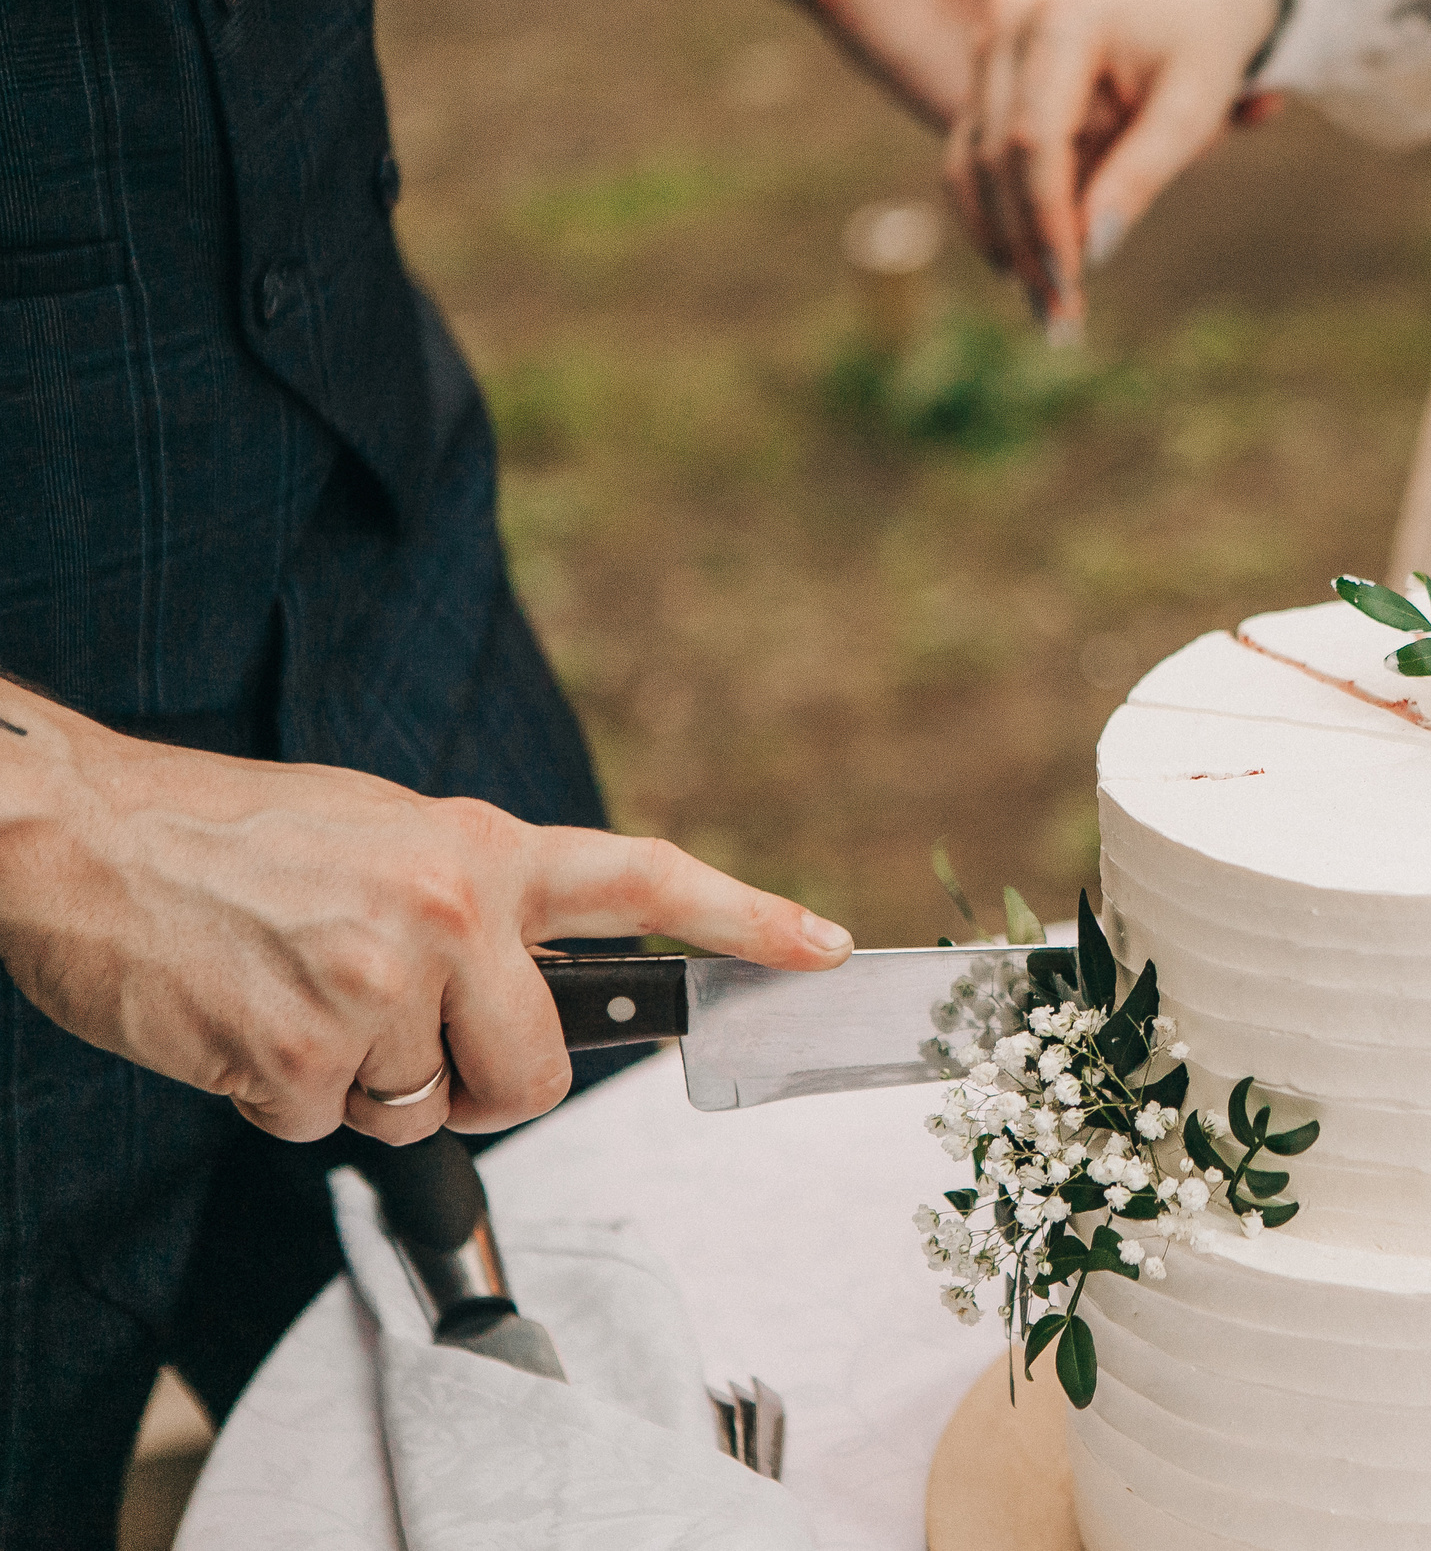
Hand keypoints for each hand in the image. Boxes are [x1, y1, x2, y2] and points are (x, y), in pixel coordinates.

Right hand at [0, 686, 851, 1145]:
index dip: (743, 918)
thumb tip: (531, 975)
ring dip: (361, 1086)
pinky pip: (324, 1128)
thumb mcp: (383, 836)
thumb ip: (473, 900)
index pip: (641, 881)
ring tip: (292, 995)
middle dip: (481, 1086)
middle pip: (537, 1073)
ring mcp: (376, 984)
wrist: (78, 833)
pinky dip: (279, 1100)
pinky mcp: (296, 1054)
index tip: (822, 949)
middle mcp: (449, 910)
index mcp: (480, 850)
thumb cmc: (234, 841)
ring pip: (427, 1110)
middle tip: (399, 1038)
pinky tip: (239, 1021)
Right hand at [946, 0, 1282, 339]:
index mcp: (1065, 18)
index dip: (1047, 222)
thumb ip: (1141, 175)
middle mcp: (1009, 22)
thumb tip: (1091, 253)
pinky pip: (972, 161)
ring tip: (1046, 308)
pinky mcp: (983, 82)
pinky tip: (1027, 270)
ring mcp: (988, 49)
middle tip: (1058, 321)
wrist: (1192, 3)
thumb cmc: (1201, 55)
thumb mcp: (1191, 112)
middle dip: (1025, 245)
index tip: (1071, 288)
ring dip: (1003, 242)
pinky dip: (997, 219)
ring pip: (972, 165)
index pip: (1035, 141)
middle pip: (996, 158)